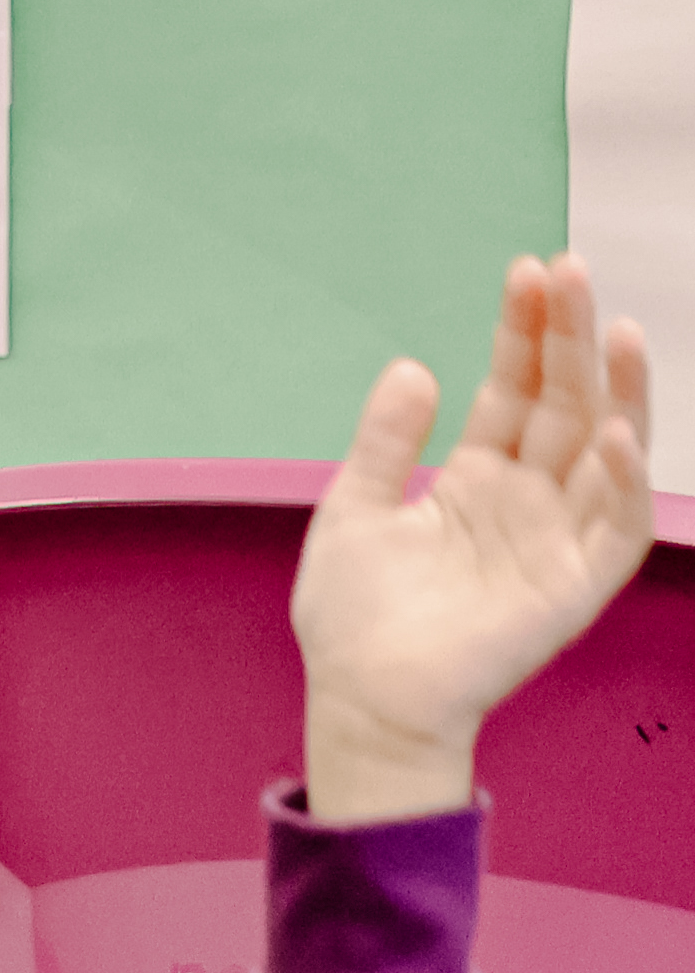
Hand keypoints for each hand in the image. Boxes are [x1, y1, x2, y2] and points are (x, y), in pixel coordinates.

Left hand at [301, 253, 659, 822]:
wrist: (361, 702)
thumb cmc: (354, 619)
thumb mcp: (353, 511)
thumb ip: (385, 442)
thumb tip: (414, 365)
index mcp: (478, 478)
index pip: (515, 388)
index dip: (524, 332)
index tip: (528, 272)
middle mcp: (528, 499)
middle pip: (564, 401)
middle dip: (571, 337)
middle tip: (572, 269)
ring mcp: (556, 539)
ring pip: (606, 450)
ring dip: (619, 391)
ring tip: (618, 331)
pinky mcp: (575, 587)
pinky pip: (617, 527)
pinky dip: (620, 481)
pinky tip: (607, 433)